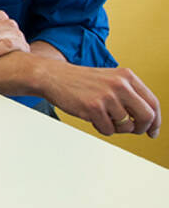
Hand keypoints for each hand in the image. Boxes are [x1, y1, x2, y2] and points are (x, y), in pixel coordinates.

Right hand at [45, 64, 160, 137]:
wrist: (52, 76)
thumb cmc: (80, 80)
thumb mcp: (110, 79)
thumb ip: (129, 94)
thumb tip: (147, 120)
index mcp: (126, 76)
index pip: (153, 103)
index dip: (156, 121)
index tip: (153, 130)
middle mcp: (119, 85)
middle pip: (146, 117)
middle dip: (140, 128)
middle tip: (132, 130)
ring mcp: (106, 96)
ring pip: (126, 126)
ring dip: (116, 127)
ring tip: (104, 117)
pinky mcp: (93, 107)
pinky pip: (108, 130)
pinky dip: (102, 128)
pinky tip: (93, 117)